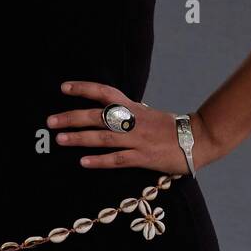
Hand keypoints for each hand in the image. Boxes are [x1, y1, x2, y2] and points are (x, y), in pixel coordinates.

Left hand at [47, 81, 202, 175]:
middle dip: (72, 117)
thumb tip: (106, 111)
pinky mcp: (144, 157)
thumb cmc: (171, 128)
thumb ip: (128, 113)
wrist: (199, 138)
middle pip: (97, 116)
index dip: (84, 89)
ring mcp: (138, 139)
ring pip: (103, 137)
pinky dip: (100, 161)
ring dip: (80, 138)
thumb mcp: (148, 114)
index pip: (104, 93)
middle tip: (50, 121)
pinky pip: (118, 159)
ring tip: (60, 140)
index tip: (63, 87)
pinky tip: (83, 162)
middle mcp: (133, 121)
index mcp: (133, 108)